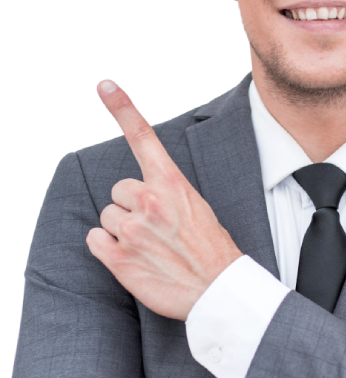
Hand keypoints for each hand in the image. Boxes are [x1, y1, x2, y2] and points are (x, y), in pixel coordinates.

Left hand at [86, 79, 242, 319]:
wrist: (217, 291)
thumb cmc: (211, 252)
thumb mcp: (198, 209)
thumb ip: (167, 194)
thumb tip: (141, 194)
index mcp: (172, 184)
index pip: (143, 138)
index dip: (122, 108)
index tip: (105, 85)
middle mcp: (149, 200)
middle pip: (118, 190)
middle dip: (131, 207)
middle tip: (156, 230)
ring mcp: (131, 229)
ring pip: (107, 216)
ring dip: (121, 231)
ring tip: (149, 248)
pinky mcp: (118, 257)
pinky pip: (95, 240)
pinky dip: (108, 249)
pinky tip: (132, 259)